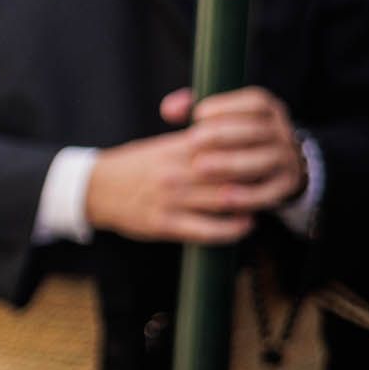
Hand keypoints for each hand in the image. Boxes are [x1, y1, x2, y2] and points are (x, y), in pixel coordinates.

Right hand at [82, 89, 305, 243]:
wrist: (95, 190)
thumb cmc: (134, 167)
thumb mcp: (160, 146)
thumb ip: (193, 142)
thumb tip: (232, 139)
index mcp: (174, 149)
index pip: (222, 145)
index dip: (248, 149)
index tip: (265, 153)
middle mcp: (174, 173)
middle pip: (229, 172)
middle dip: (254, 176)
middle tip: (273, 179)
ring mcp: (170, 200)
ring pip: (223, 200)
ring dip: (249, 202)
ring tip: (263, 201)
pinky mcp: (165, 224)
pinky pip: (207, 229)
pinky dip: (232, 229)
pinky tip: (245, 225)